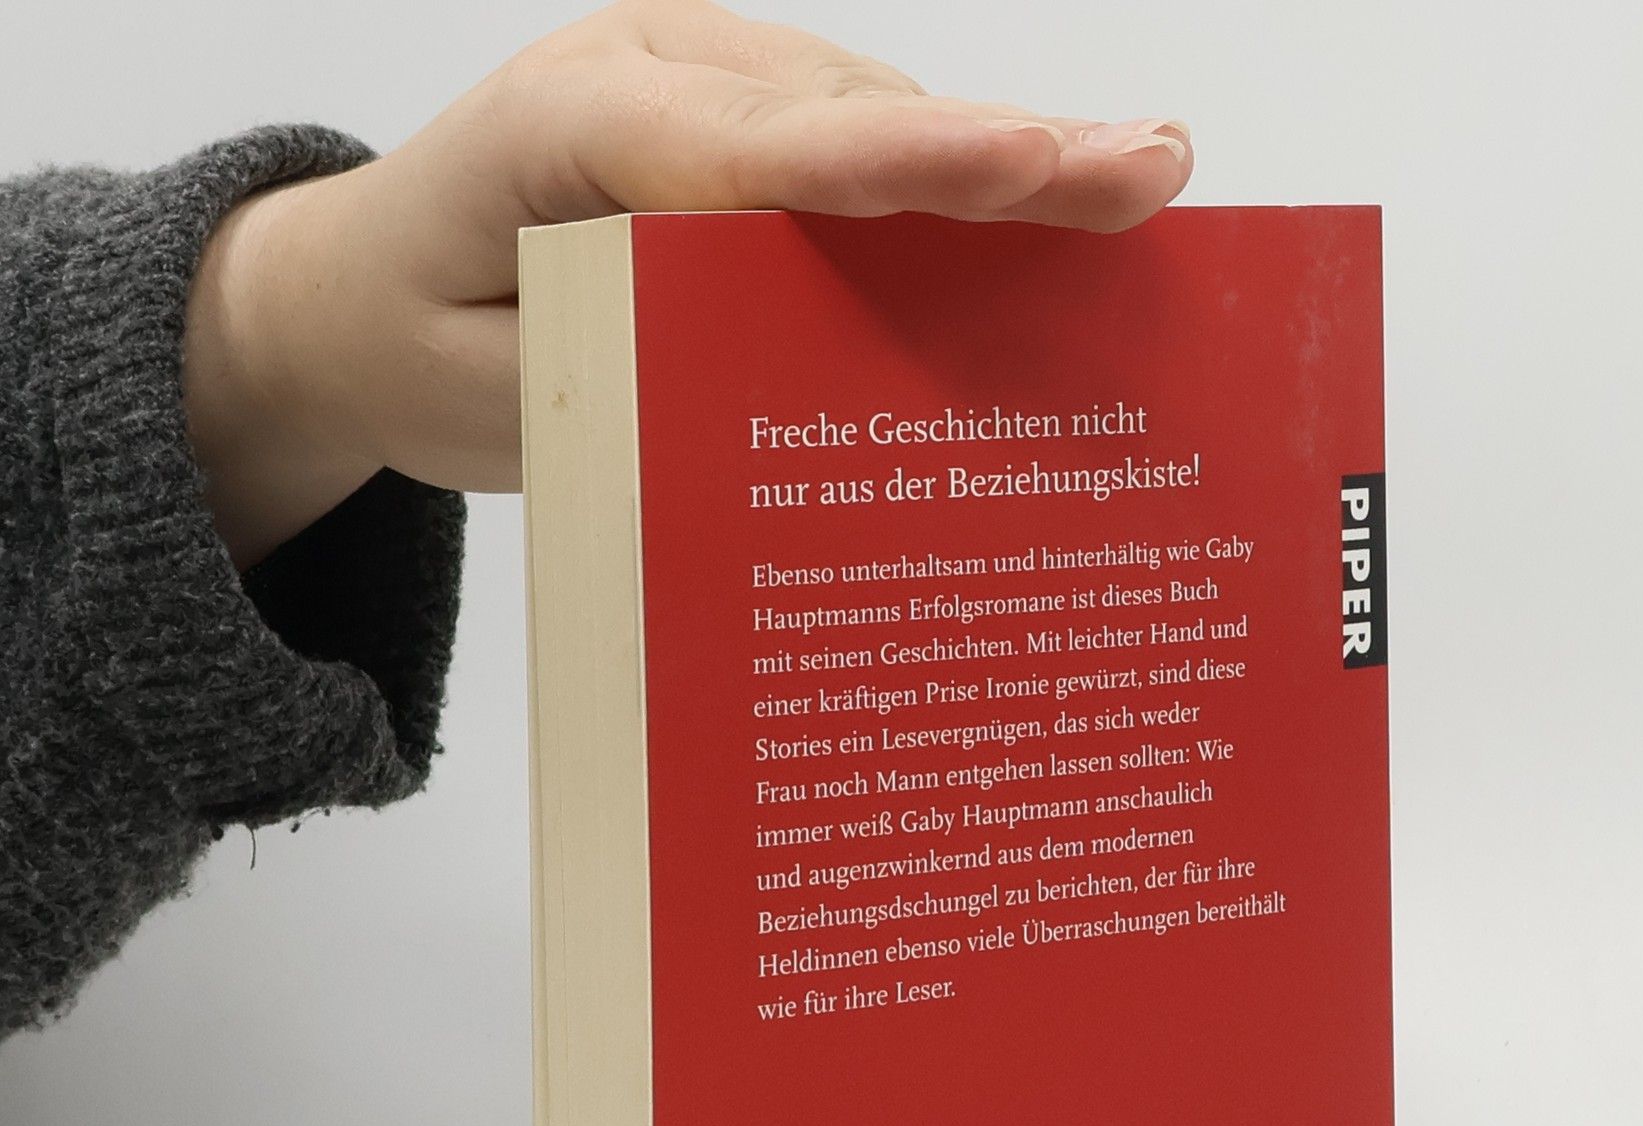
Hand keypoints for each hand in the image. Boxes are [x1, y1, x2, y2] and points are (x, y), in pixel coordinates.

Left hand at [184, 0, 1192, 566]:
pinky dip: (946, 201)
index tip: (1031, 166)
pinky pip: (859, 158)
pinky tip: (1045, 225)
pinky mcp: (740, 134)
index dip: (910, 162)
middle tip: (1153, 172)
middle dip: (1006, 153)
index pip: (767, 147)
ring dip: (997, 175)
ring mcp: (705, 91)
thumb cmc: (414, 343)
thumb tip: (794, 393)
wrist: (352, 292)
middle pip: (855, 117)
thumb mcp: (497, 396)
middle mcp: (657, 76)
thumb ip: (629, 377)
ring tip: (1132, 197)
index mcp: (576, 124)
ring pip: (875, 127)